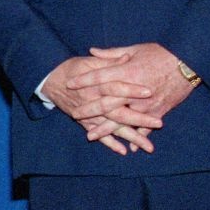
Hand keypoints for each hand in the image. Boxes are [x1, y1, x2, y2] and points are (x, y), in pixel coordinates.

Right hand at [41, 53, 161, 153]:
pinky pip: (99, 135)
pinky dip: (110, 143)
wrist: (51, 81)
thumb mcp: (90, 61)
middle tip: (159, 123)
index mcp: (95, 84)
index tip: (150, 91)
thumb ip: (109, 61)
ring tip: (148, 147)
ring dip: (130, 136)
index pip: (115, 87)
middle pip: (118, 112)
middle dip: (139, 119)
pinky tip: (124, 151)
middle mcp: (93, 102)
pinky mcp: (85, 123)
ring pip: (112, 127)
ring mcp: (89, 115)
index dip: (132, 89)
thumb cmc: (72, 68)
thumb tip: (127, 58)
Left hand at [72, 43, 197, 140]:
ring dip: (105, 129)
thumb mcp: (135, 49)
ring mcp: (146, 104)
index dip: (83, 81)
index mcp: (126, 72)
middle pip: (106, 102)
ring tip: (91, 136)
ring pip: (122, 120)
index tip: (69, 85)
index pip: (99, 77)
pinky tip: (127, 148)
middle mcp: (133, 91)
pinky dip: (136, 137)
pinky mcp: (159, 111)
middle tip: (74, 114)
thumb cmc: (161, 53)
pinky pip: (145, 127)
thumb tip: (92, 52)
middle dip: (88, 109)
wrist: (189, 62)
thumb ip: (112, 54)